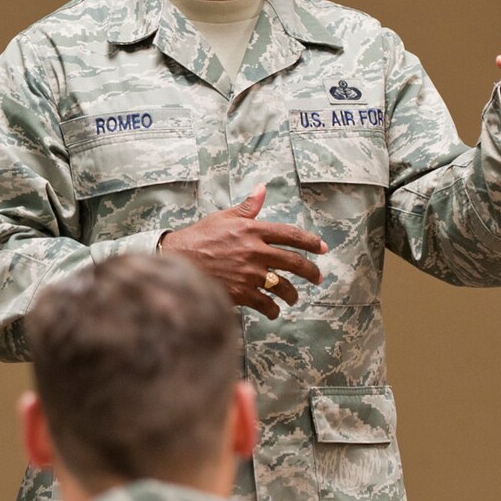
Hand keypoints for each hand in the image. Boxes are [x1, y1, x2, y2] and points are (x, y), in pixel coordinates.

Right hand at [159, 185, 326, 317]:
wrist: (177, 261)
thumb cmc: (199, 237)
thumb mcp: (223, 217)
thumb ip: (247, 207)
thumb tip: (262, 189)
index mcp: (253, 230)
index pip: (291, 235)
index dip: (311, 242)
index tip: (323, 249)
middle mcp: (255, 251)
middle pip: (294, 262)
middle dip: (311, 272)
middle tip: (317, 278)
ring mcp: (249, 273)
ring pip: (283, 286)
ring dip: (292, 294)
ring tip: (293, 298)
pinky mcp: (241, 292)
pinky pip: (265, 303)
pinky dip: (272, 309)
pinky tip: (273, 311)